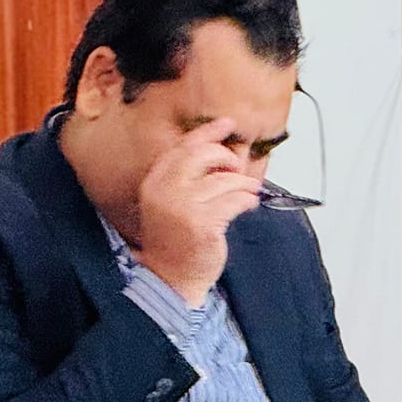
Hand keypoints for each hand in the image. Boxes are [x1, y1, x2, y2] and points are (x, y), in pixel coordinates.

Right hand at [132, 117, 262, 305]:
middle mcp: (164, 192)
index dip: (208, 132)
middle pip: (204, 155)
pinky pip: (236, 199)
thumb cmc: (177, 238)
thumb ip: (190, 176)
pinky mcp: (202, 224)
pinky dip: (247, 200)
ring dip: (243, 185)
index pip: (183, 147)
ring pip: (226, 179)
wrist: (170, 279)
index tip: (228, 123)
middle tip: (237, 169)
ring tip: (244, 194)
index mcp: (155, 183)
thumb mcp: (172, 202)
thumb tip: (224, 148)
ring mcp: (182, 208)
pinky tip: (246, 206)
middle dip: (228, 157)